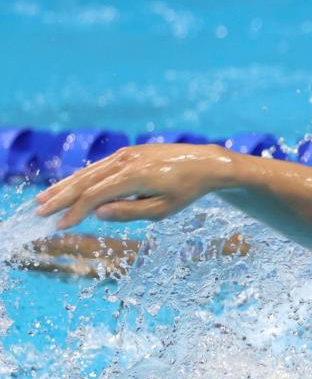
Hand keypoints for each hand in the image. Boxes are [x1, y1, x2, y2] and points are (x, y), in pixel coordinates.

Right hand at [35, 144, 232, 228]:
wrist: (204, 163)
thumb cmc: (186, 191)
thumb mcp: (162, 210)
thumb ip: (129, 212)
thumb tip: (97, 214)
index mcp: (135, 177)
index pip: (96, 196)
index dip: (76, 212)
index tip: (60, 225)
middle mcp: (126, 161)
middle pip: (85, 181)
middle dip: (61, 197)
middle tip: (39, 212)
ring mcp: (126, 154)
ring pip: (89, 171)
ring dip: (65, 186)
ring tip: (44, 199)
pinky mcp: (128, 153)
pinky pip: (99, 166)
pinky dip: (81, 177)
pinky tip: (69, 187)